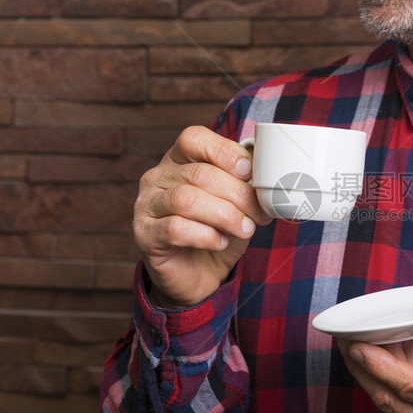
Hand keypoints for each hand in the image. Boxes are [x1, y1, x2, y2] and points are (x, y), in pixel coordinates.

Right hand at [133, 126, 270, 307]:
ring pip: (187, 199)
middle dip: (238, 194)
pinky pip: (176, 228)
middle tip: (259, 213)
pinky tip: (221, 242)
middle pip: (199, 174)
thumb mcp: (237, 202)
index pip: (193, 138)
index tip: (249, 172)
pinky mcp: (145, 234)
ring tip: (245, 229)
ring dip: (225, 215)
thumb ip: (245, 182)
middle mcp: (157, 177)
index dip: (224, 151)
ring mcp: (147, 205)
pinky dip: (206, 235)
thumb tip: (267, 171)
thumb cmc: (218, 230)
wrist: (199, 274)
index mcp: (179, 160)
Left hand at [338, 279, 412, 412]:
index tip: (357, 348)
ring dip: (377, 374)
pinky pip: (403, 409)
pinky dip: (394, 383)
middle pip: (391, 400)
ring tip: (366, 340)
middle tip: (344, 340)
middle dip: (364, 369)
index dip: (383, 368)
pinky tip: (396, 353)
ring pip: (393, 406)